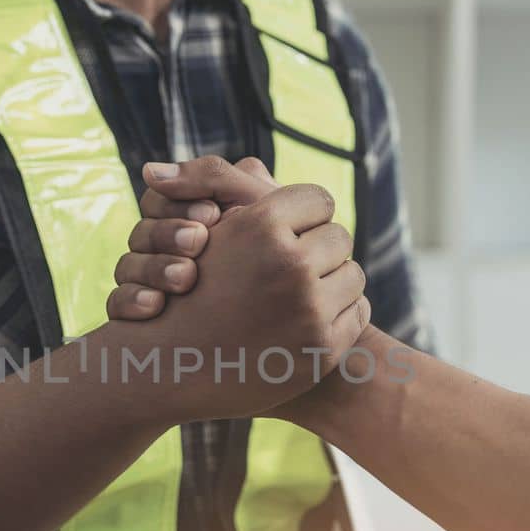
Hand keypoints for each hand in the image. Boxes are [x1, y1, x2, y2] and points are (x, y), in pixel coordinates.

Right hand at [107, 156, 279, 320]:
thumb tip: (151, 170)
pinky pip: (117, 303)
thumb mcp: (259, 208)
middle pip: (140, 232)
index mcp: (184, 215)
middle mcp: (163, 247)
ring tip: (185, 278)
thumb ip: (216, 178)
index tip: (212, 215)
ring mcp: (151, 282)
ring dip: (153, 267)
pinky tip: (155, 306)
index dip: (178, 203)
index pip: (157, 198)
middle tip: (199, 242)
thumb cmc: (287, 250)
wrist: (299, 313)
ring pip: (126, 267)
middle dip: (168, 234)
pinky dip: (132, 301)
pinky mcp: (144, 317)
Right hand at [108, 156, 369, 421]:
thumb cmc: (184, 290)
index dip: (303, 216)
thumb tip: (239, 161)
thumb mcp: (201, 229)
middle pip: (339, 237)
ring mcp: (310, 310)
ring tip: (302, 293)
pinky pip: (358, 312)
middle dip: (319, 250)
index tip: (288, 232)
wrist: (172, 369)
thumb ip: (220, 184)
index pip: (319, 199)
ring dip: (333, 282)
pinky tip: (310, 319)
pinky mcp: (324, 347)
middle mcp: (290, 266)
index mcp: (261, 226)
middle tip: (294, 267)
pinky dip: (339, 314)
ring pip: (353, 275)